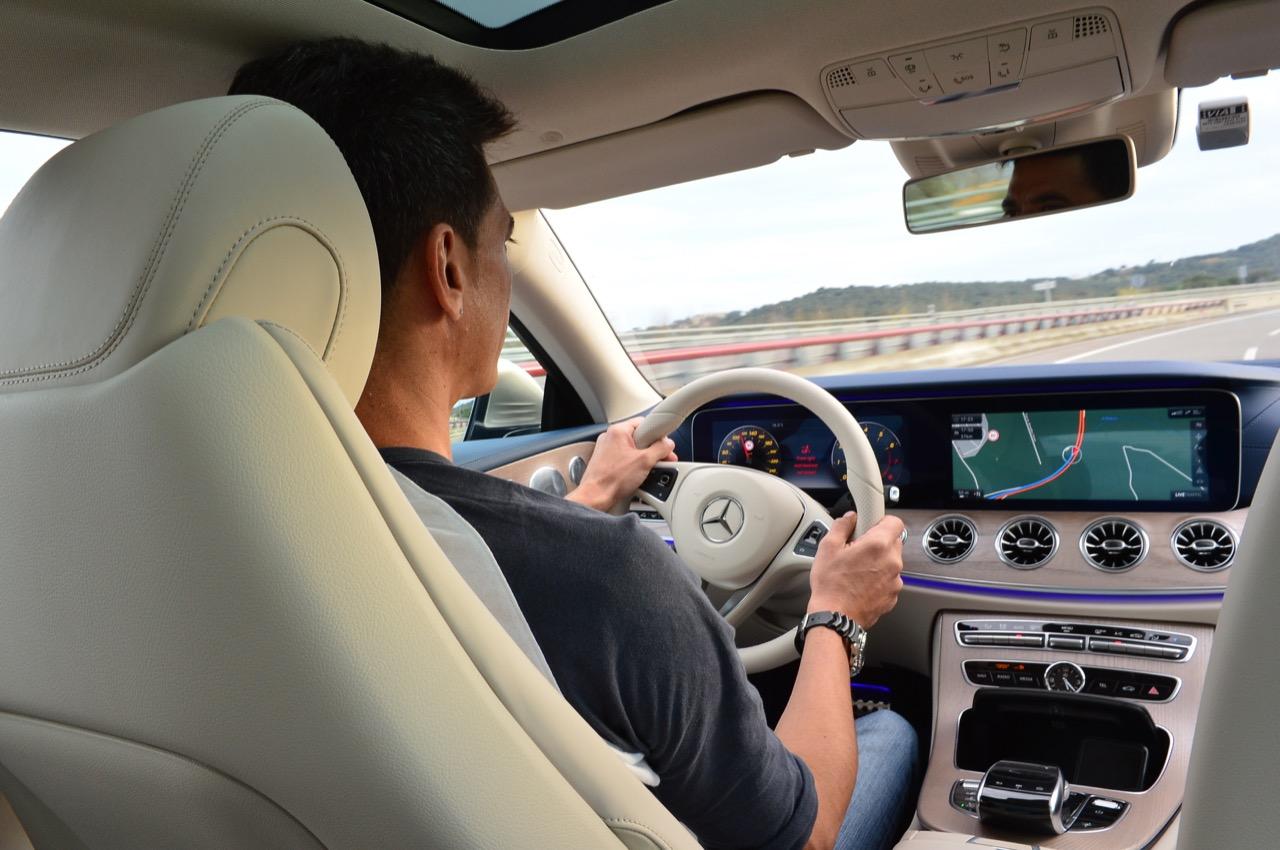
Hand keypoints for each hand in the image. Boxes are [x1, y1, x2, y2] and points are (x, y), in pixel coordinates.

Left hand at [566, 418, 676, 511]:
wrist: (596, 497)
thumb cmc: (612, 479)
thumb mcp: (645, 462)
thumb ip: (660, 449)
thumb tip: (667, 445)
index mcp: (618, 430)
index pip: (645, 423)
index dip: (658, 435)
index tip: (664, 446)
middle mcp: (610, 437)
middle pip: (639, 437)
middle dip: (652, 450)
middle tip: (659, 461)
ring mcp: (606, 449)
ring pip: (632, 449)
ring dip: (642, 459)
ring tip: (645, 471)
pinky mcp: (605, 461)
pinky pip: (624, 458)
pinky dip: (632, 465)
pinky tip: (636, 476)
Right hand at [808, 512, 904, 629]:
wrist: (835, 617)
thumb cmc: (831, 585)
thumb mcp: (828, 548)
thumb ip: (842, 526)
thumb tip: (850, 518)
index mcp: (878, 545)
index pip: (895, 522)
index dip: (882, 521)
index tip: (870, 525)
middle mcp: (892, 562)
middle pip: (893, 542)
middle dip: (878, 542)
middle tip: (858, 548)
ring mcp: (894, 581)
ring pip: (891, 562)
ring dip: (878, 562)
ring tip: (857, 570)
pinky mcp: (892, 596)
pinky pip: (889, 580)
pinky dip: (878, 579)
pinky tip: (860, 584)